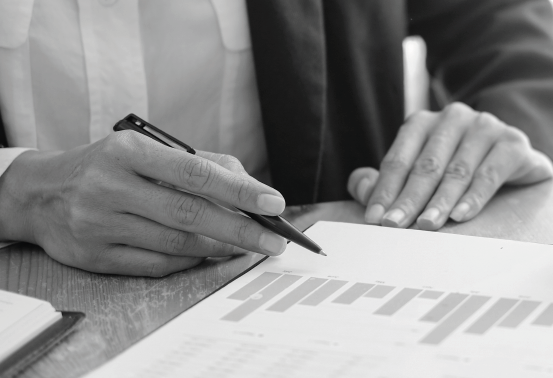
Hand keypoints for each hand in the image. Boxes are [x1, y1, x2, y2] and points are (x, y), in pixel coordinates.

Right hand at [0, 132, 288, 275]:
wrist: (39, 193)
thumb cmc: (107, 167)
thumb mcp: (144, 149)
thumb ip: (197, 164)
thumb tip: (250, 187)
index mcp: (128, 152)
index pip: (196, 173)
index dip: (240, 190)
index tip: (274, 203)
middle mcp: (111, 187)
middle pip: (191, 214)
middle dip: (241, 230)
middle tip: (274, 241)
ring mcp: (100, 224)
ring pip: (177, 243)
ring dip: (220, 247)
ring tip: (246, 245)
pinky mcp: (95, 256)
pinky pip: (157, 265)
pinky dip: (189, 260)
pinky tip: (208, 253)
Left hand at [347, 102, 552, 229]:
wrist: (515, 158)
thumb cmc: (460, 168)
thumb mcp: (422, 172)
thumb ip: (387, 180)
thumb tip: (361, 187)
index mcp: (423, 123)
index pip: (399, 159)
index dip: (385, 190)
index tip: (375, 220)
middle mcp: (453, 118)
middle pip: (426, 165)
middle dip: (409, 199)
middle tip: (396, 226)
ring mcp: (485, 127)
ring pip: (457, 170)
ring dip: (440, 201)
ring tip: (427, 225)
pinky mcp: (512, 142)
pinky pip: (490, 173)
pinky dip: (475, 197)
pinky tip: (461, 216)